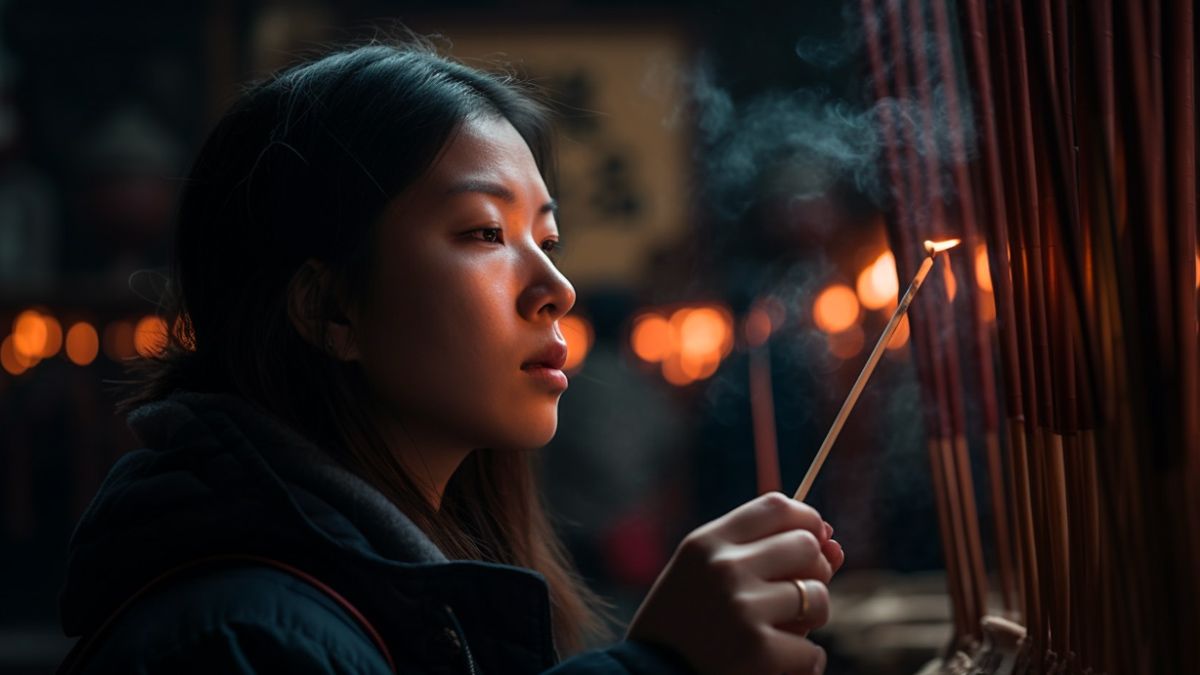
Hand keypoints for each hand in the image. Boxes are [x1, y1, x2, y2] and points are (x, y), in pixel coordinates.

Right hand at [626, 492, 843, 674]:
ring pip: (819, 597)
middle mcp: (724, 566)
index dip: (807, 520)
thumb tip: (835, 543)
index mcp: (708, 542)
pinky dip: (802, 664)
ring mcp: (741, 606)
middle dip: (813, 572)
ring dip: (811, 620)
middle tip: (793, 597)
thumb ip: (764, 554)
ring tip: (782, 633)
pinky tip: (774, 665)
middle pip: (806, 545)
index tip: (811, 541)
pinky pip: (813, 650)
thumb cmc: (684, 624)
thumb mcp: (708, 575)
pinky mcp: (757, 649)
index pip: (777, 506)